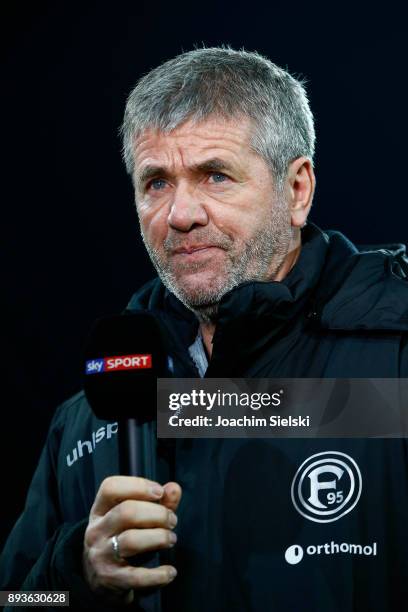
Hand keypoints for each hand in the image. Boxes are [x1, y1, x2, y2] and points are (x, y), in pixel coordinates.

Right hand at [82, 476, 181, 604]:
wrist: (99, 580)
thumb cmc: (123, 539)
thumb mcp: (135, 518)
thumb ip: (158, 502)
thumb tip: (174, 488)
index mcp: (100, 510)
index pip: (110, 488)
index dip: (138, 485)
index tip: (160, 492)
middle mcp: (96, 531)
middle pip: (126, 512)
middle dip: (157, 514)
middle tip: (172, 521)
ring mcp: (101, 556)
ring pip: (131, 540)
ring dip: (159, 538)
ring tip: (171, 539)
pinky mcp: (111, 580)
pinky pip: (136, 576)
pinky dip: (157, 575)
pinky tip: (170, 572)